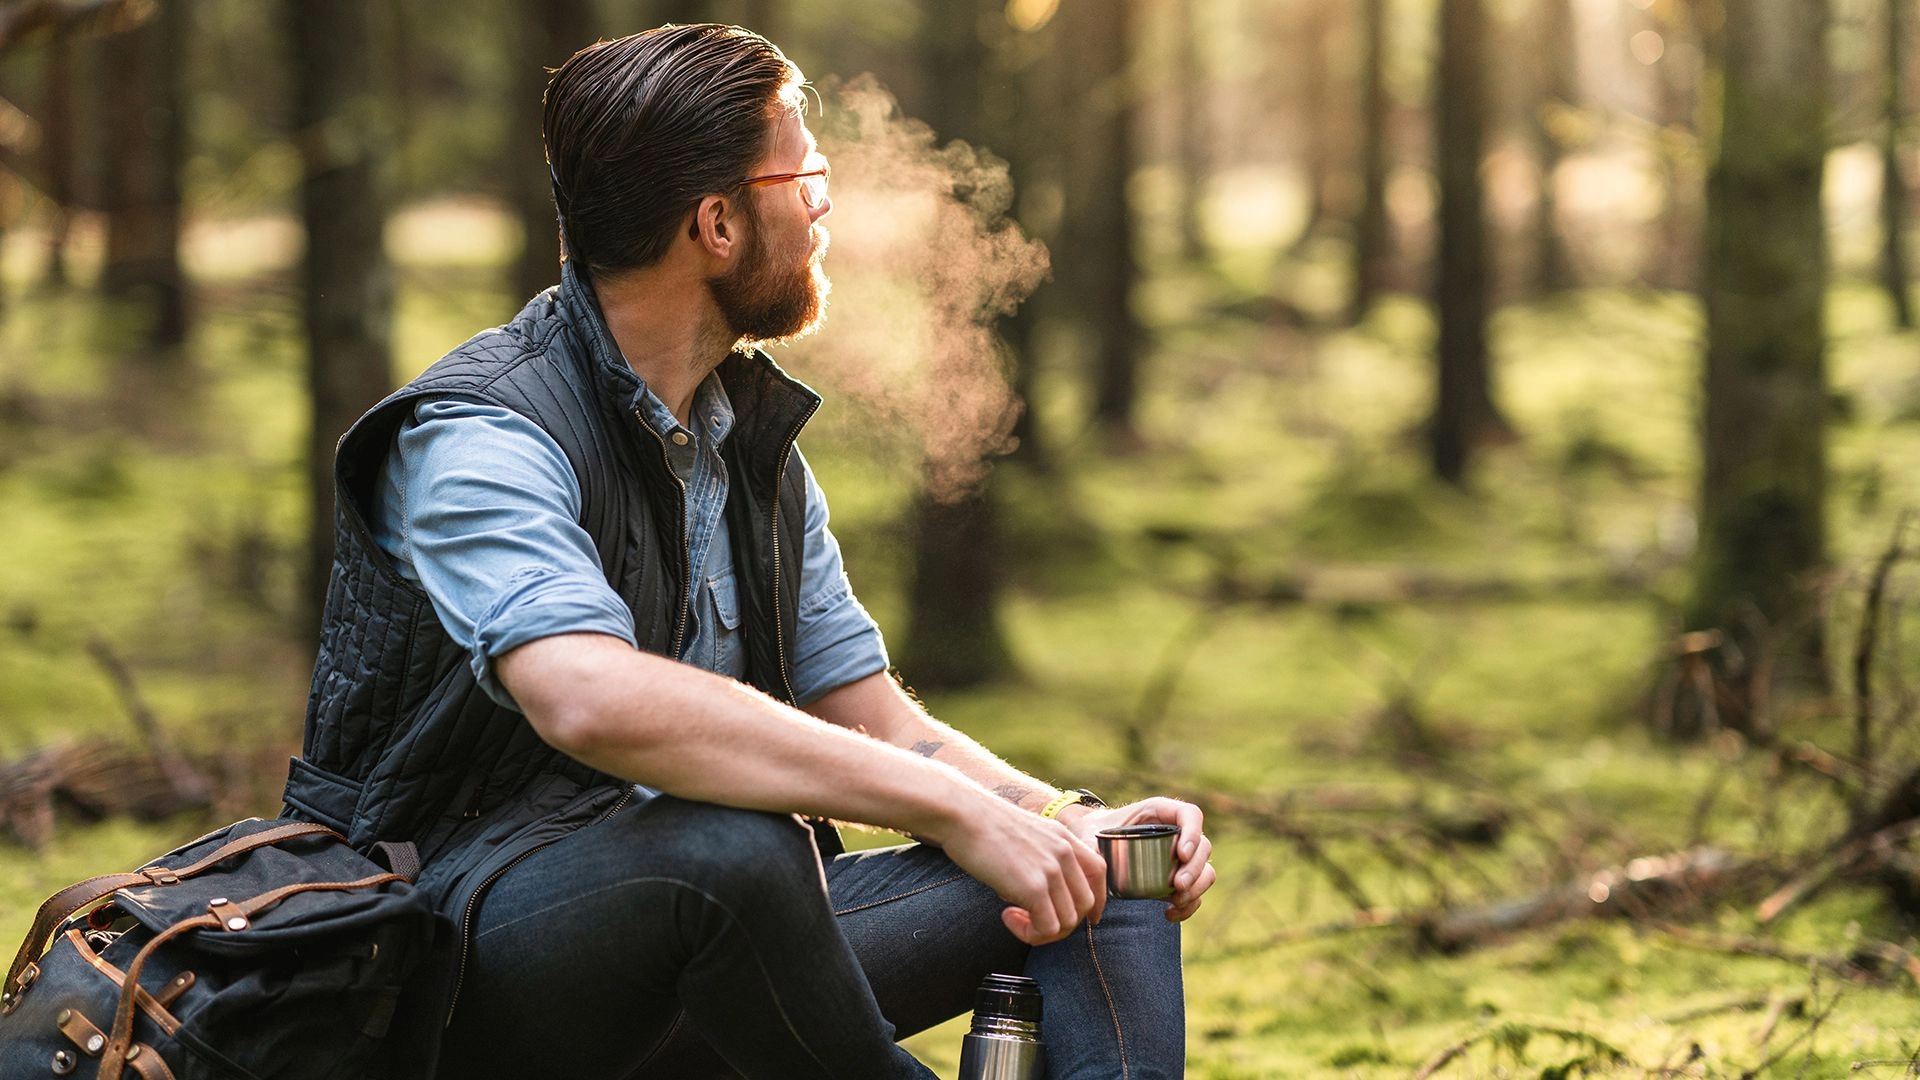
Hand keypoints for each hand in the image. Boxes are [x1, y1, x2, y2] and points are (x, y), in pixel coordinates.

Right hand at [938, 794, 1107, 945]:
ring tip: (1016, 919)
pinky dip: (1029, 933)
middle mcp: (1063, 853)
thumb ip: (1039, 858)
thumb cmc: (981, 825)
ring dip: (1043, 931)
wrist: (963, 814)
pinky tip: (1007, 916)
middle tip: (1035, 921)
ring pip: (1068, 922)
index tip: (1087, 917)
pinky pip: (1046, 928)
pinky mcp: (1033, 888)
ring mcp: (1051, 870)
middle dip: (1064, 922)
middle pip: (1086, 903)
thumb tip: (1033, 896)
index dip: (1097, 899)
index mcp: (1063, 837)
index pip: (1099, 872)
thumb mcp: (1024, 834)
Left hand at [1064, 796, 1215, 920]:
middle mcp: (1176, 832)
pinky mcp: (1177, 877)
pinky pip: (1195, 892)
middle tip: (1177, 886)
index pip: (1190, 815)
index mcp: (1160, 812)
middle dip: (1194, 869)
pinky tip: (1169, 914)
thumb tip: (1097, 880)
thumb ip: (1092, 850)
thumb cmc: (1093, 835)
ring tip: (1175, 900)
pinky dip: (1189, 905)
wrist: (1093, 844)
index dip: (1192, 834)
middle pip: (1203, 846)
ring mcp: (1180, 856)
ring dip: (1196, 888)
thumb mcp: (1092, 836)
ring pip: (1205, 870)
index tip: (1181, 855)